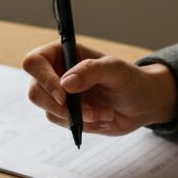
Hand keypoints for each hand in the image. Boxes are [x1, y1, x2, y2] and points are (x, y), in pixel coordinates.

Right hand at [22, 41, 177, 135]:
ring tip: (102, 113)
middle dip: (61, 105)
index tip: (63, 93)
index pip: (35, 62)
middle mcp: (56, 73)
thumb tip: (66, 83)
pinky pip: (60, 122)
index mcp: (63, 54)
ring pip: (48, 109)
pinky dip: (80, 123)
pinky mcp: (65, 114)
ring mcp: (59, 95)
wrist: (142, 104)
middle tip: (87, 111)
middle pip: (35, 90)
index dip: (43, 78)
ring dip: (76, 116)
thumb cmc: (130, 80)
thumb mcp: (116, 69)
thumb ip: (91, 70)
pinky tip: (100, 117)